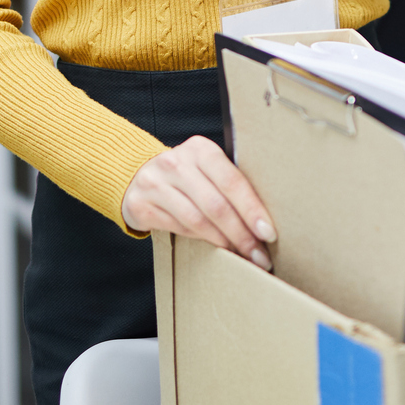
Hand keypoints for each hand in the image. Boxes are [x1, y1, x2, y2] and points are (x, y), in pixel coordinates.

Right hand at [120, 136, 277, 267]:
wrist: (137, 175)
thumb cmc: (185, 175)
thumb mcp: (206, 168)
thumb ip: (229, 184)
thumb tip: (264, 220)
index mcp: (200, 149)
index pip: (232, 181)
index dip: (252, 209)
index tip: (268, 233)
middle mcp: (176, 163)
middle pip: (216, 205)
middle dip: (241, 234)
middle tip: (259, 255)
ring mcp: (155, 184)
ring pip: (198, 221)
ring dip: (224, 242)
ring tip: (242, 255)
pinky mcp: (142, 205)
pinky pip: (179, 229)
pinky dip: (202, 242)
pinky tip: (216, 249)